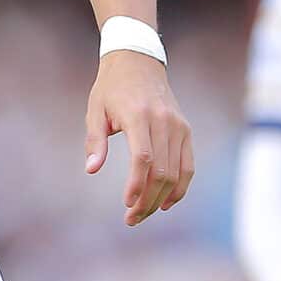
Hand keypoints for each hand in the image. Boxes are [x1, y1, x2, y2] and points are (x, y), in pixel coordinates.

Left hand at [83, 51, 193, 225]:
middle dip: (147, 199)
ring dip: (161, 198)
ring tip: (143, 213)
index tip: (126, 203)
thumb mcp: (95, 109)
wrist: (138, 61)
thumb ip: (95, 140)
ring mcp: (178, 127)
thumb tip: (91, 170)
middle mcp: (164, 122)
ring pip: (177, 172)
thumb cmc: (111, 87)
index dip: (136, 184)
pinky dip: (180, 187)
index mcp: (139, 116)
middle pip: (162, 171)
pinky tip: (166, 202)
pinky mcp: (186, 130)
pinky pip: (188, 165)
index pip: (143, 158)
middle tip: (131, 218)